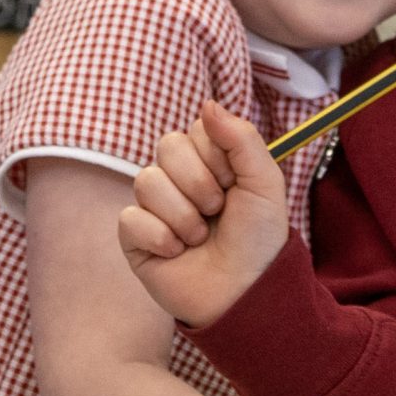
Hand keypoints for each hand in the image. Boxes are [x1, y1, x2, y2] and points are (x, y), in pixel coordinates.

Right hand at [117, 100, 291, 328]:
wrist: (245, 292)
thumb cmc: (258, 239)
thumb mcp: (264, 182)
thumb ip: (241, 137)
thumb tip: (208, 103)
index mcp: (209, 162)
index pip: (195, 130)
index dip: (217, 157)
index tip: (235, 184)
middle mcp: (178, 179)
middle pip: (167, 148)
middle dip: (199, 184)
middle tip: (217, 211)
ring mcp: (154, 207)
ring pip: (147, 181)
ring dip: (183, 215)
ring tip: (200, 237)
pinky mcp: (134, 237)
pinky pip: (131, 218)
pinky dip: (160, 237)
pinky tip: (177, 252)